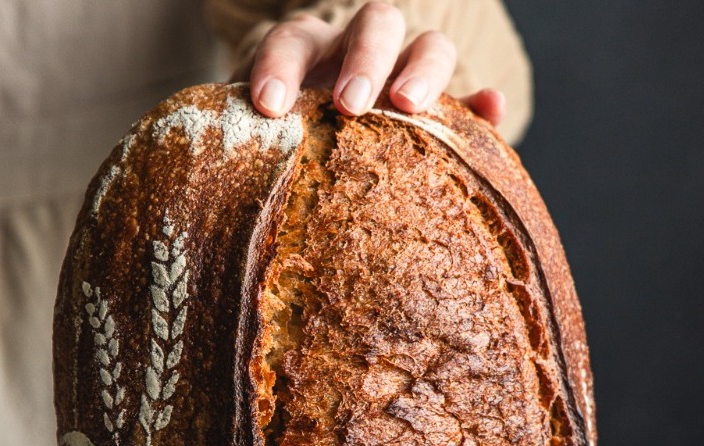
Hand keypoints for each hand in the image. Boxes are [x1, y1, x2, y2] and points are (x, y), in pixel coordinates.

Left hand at [247, 2, 505, 127]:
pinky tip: (492, 109)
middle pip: (373, 23)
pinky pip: (470, 98)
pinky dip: (481, 104)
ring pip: (427, 45)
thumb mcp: (262, 140)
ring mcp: (406, 70)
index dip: (279, 65)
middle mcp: (360, 48)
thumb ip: (245, 144)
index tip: (268, 105)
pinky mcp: (444, 107)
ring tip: (412, 107)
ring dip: (423, 70)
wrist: (328, 150)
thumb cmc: (285, 146)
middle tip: (349, 105)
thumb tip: (211, 164)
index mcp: (308, 50)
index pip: (292, 39)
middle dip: (363, 59)